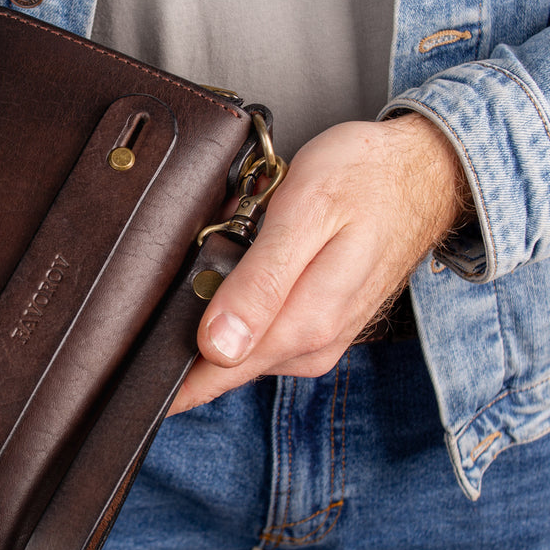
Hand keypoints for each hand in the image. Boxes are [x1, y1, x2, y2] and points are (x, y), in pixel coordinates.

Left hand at [171, 113, 469, 413]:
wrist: (426, 171)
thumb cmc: (365, 178)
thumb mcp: (306, 213)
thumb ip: (261, 284)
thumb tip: (217, 346)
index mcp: (304, 324)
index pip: (214, 375)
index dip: (166, 378)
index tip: (124, 373)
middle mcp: (311, 346)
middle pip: (221, 367)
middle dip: (181, 344)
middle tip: (144, 312)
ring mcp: (317, 341)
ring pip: (239, 352)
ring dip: (212, 324)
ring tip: (196, 277)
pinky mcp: (318, 329)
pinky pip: (261, 337)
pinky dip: (238, 314)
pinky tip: (232, 281)